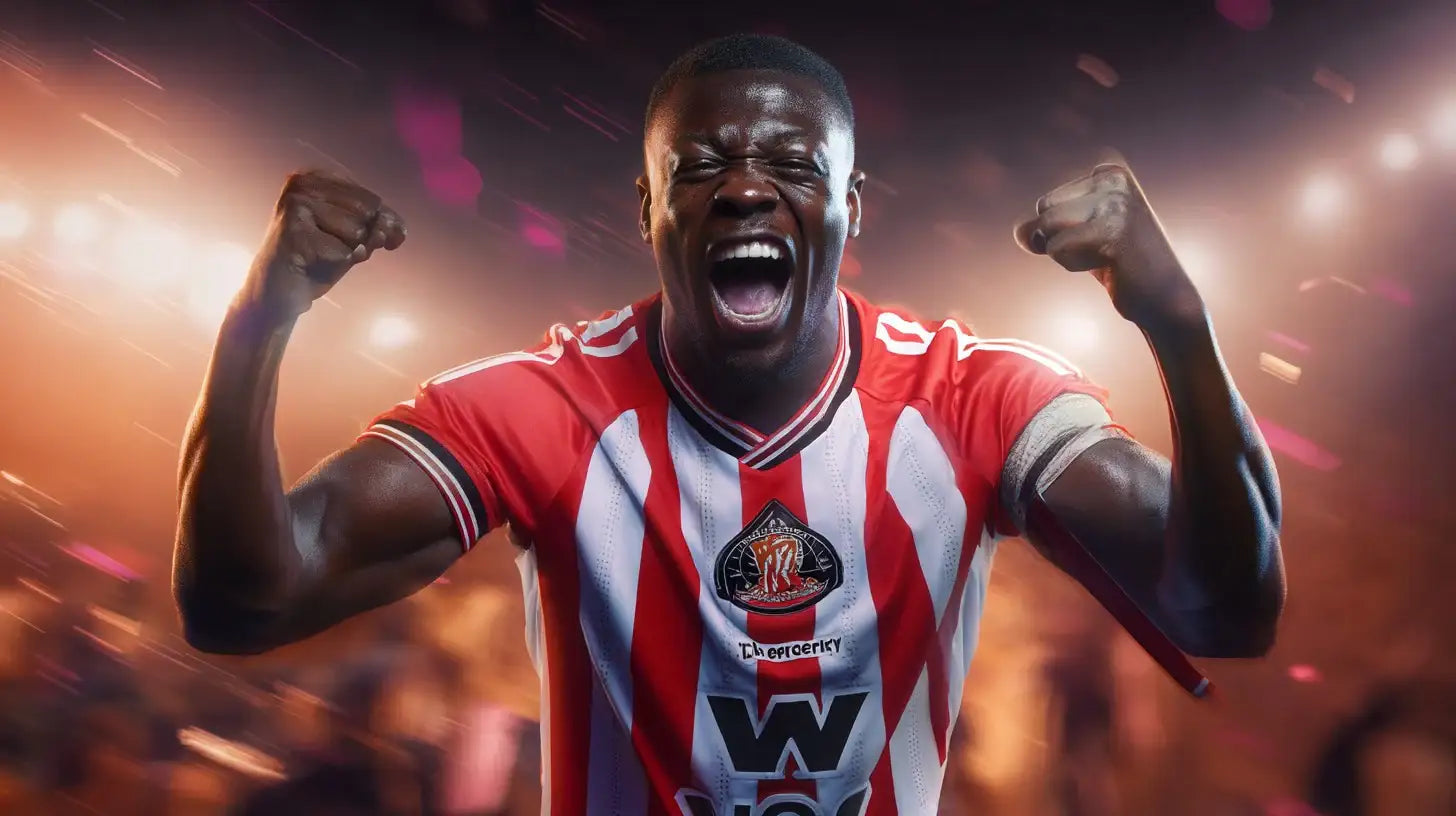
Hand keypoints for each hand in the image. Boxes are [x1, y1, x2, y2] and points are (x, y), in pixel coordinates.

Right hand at [239, 171, 405, 321]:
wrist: (277, 292)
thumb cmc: (317, 260)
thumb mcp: (354, 238)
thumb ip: (378, 227)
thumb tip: (393, 228)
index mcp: (317, 178)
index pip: (373, 200)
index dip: (384, 224)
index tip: (384, 240)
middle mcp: (304, 184)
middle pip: (368, 212)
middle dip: (362, 240)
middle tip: (334, 250)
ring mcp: (297, 204)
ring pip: (357, 231)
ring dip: (346, 252)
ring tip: (319, 255)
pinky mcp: (294, 229)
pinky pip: (343, 252)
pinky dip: (335, 265)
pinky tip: (310, 263)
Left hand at [1014, 164, 1204, 330]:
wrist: (1165, 297)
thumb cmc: (1120, 266)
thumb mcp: (1078, 237)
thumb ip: (1045, 229)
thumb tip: (1019, 232)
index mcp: (1108, 172)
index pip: (1046, 203)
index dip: (1061, 232)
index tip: (1100, 239)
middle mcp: (1113, 179)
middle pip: (1043, 212)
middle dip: (1060, 240)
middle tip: (1101, 251)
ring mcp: (1115, 202)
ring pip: (1047, 228)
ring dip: (1066, 254)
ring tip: (1104, 257)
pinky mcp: (1113, 230)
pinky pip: (1057, 248)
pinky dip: (1073, 265)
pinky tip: (1109, 266)